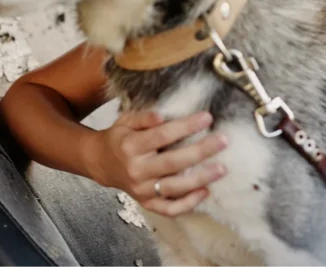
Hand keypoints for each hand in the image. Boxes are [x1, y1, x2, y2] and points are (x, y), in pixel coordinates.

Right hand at [82, 110, 228, 216]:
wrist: (101, 163)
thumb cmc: (120, 137)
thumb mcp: (126, 120)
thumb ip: (144, 117)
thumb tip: (162, 115)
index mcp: (131, 146)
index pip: (162, 136)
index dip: (186, 126)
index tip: (207, 117)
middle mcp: (137, 170)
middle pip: (172, 163)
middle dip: (200, 152)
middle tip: (223, 141)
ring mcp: (142, 190)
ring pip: (174, 188)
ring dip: (200, 179)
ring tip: (221, 168)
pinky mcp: (146, 203)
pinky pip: (169, 209)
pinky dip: (188, 204)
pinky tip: (205, 191)